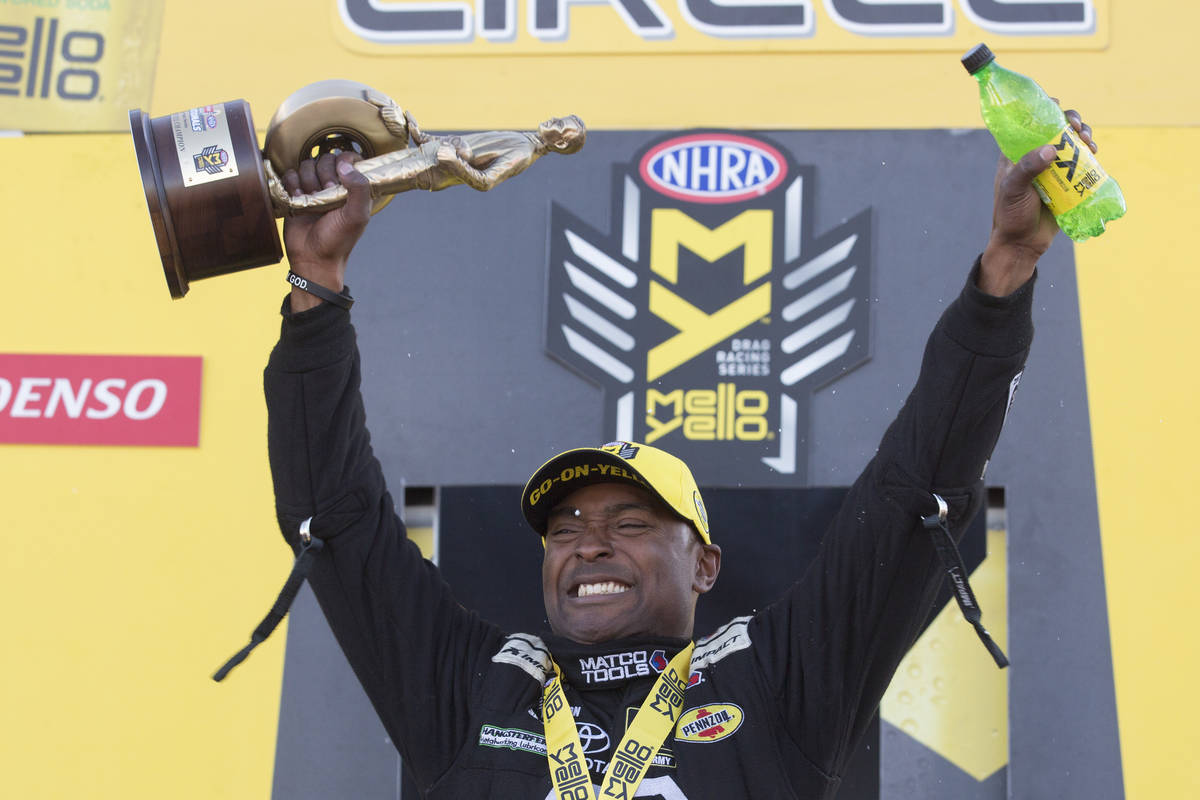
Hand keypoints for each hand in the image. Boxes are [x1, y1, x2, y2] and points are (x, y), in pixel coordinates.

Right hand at [281, 151, 372, 310]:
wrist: (313, 258)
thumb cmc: (338, 240)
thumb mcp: (356, 216)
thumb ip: (359, 189)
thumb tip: (345, 165)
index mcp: (353, 187)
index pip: (349, 158)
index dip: (344, 161)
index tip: (341, 176)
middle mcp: (334, 184)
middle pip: (324, 158)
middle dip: (323, 176)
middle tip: (326, 197)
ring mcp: (314, 188)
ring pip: (306, 165)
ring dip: (307, 182)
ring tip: (311, 202)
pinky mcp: (296, 193)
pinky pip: (290, 175)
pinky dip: (292, 186)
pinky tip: (298, 201)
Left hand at [979, 108, 1095, 295]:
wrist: (1022, 244)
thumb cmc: (1011, 216)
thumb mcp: (1013, 190)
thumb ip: (1027, 169)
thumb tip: (1050, 149)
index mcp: (1015, 154)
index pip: (1030, 123)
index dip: (1044, 111)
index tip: (1058, 109)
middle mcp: (1034, 156)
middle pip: (1056, 128)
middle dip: (1071, 121)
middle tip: (1078, 128)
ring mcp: (1052, 168)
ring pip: (1071, 142)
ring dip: (1084, 135)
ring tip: (1088, 142)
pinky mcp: (1067, 181)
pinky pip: (1081, 161)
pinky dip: (1090, 152)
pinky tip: (1094, 152)